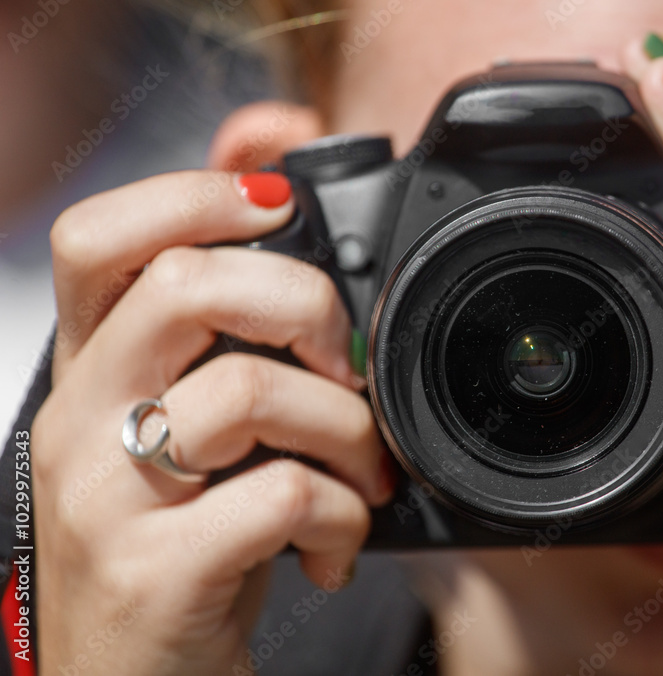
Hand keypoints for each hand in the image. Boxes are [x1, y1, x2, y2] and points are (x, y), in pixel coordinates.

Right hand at [33, 172, 394, 674]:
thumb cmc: (183, 557)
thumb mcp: (194, 446)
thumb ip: (229, 367)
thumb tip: (323, 298)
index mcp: (93, 378)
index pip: (98, 239)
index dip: (191, 195)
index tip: (277, 208)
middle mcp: (80, 424)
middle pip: (186, 284)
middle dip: (305, 306)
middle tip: (345, 367)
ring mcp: (106, 498)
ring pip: (249, 389)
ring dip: (346, 430)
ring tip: (360, 479)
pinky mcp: (153, 570)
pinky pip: (283, 493)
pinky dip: (341, 516)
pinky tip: (331, 548)